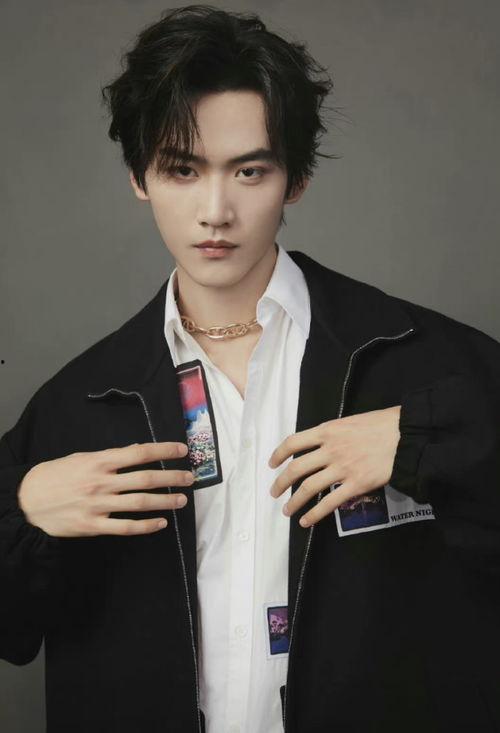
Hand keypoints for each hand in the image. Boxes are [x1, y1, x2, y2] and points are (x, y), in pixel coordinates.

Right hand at [17, 442, 193, 537]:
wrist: (27, 500)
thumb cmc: (56, 475)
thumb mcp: (82, 458)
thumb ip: (109, 457)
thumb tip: (136, 452)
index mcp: (100, 461)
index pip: (139, 453)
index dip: (164, 450)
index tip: (182, 450)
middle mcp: (102, 482)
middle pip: (146, 478)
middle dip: (172, 478)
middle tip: (190, 478)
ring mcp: (98, 505)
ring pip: (140, 503)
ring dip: (165, 501)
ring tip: (182, 500)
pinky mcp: (93, 526)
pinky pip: (125, 527)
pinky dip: (146, 526)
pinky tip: (161, 523)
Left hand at [268, 406, 400, 527]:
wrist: (406, 435)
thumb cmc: (382, 424)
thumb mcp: (350, 422)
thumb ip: (333, 434)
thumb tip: (320, 444)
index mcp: (327, 431)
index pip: (293, 442)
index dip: (278, 454)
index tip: (272, 464)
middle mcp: (330, 450)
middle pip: (296, 468)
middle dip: (281, 483)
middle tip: (274, 492)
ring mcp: (342, 468)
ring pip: (309, 488)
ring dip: (294, 502)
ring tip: (287, 511)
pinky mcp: (356, 484)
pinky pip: (330, 503)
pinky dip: (315, 514)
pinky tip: (306, 521)